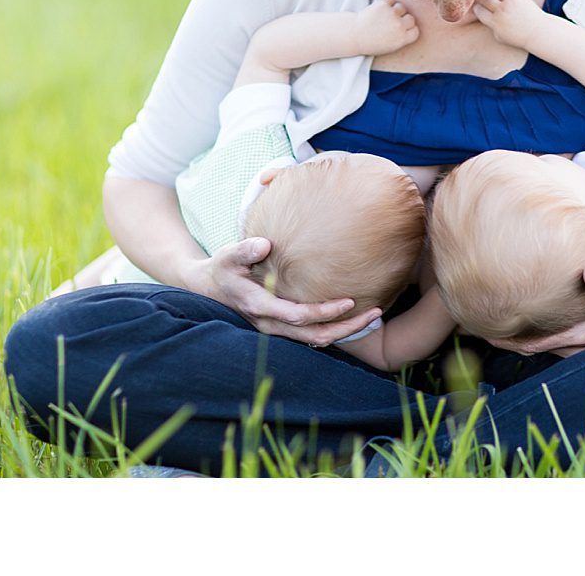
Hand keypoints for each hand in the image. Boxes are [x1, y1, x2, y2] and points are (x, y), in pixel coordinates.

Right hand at [194, 237, 378, 344]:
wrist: (208, 286)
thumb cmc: (223, 267)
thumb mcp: (227, 255)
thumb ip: (244, 250)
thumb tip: (264, 245)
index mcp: (259, 307)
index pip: (298, 316)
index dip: (324, 312)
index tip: (350, 301)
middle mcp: (270, 324)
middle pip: (313, 335)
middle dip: (346, 328)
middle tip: (376, 313)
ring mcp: (275, 328)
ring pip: (314, 339)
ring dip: (344, 331)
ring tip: (374, 315)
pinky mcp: (281, 326)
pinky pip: (310, 334)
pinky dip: (333, 329)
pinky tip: (353, 316)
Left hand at [349, 0, 417, 56]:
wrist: (353, 35)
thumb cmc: (371, 42)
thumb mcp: (390, 46)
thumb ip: (403, 37)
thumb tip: (414, 24)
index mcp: (402, 39)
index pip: (415, 30)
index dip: (409, 29)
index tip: (402, 30)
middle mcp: (399, 26)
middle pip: (411, 18)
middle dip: (403, 19)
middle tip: (392, 23)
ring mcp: (391, 14)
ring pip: (401, 7)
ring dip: (395, 10)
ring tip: (384, 17)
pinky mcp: (383, 5)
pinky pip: (390, 1)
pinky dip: (385, 4)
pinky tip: (378, 12)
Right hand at [471, 0, 547, 48]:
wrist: (537, 31)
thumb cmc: (517, 37)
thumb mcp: (499, 37)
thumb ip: (489, 26)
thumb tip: (481, 14)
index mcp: (495, 22)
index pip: (478, 10)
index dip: (475, 7)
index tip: (476, 7)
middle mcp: (502, 11)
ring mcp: (511, 2)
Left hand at [485, 265, 584, 355]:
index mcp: (581, 334)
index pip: (535, 343)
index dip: (508, 341)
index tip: (483, 332)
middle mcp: (579, 345)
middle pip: (534, 349)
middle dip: (508, 341)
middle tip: (480, 328)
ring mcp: (584, 345)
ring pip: (544, 347)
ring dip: (523, 340)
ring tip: (500, 327)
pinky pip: (556, 342)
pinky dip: (539, 336)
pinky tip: (533, 324)